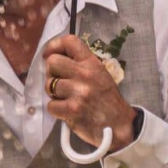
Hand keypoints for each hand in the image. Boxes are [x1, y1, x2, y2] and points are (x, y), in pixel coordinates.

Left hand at [41, 34, 136, 151]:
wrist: (119, 126)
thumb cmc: (107, 100)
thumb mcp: (100, 75)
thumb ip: (81, 65)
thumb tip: (53, 60)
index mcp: (92, 63)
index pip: (70, 42)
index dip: (54, 45)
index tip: (48, 54)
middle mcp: (85, 74)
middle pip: (52, 62)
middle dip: (51, 73)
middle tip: (59, 83)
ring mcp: (79, 92)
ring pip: (49, 85)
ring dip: (53, 93)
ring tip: (65, 98)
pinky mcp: (72, 110)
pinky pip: (51, 105)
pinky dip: (56, 110)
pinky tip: (67, 112)